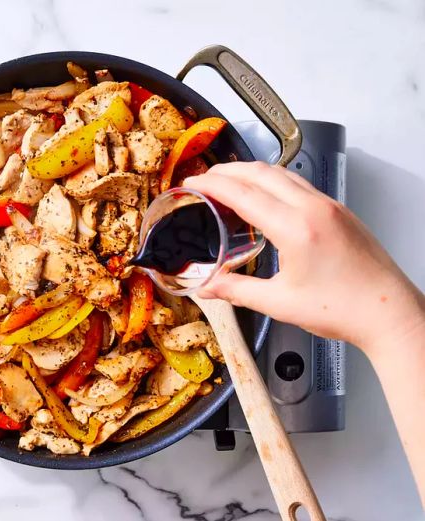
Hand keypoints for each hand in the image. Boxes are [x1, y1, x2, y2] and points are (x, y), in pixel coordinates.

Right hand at [183, 162, 424, 354]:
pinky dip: (273, 181)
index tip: (193, 183)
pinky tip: (265, 196)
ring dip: (251, 172)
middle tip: (205, 178)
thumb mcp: (279, 303)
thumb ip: (237, 291)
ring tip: (229, 182)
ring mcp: (330, 206)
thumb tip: (209, 287)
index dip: (212, 185)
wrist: (388, 313)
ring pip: (282, 173)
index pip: (243, 193)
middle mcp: (314, 208)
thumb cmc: (343, 309)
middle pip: (261, 172)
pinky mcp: (339, 211)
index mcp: (296, 228)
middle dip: (227, 170)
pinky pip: (300, 184)